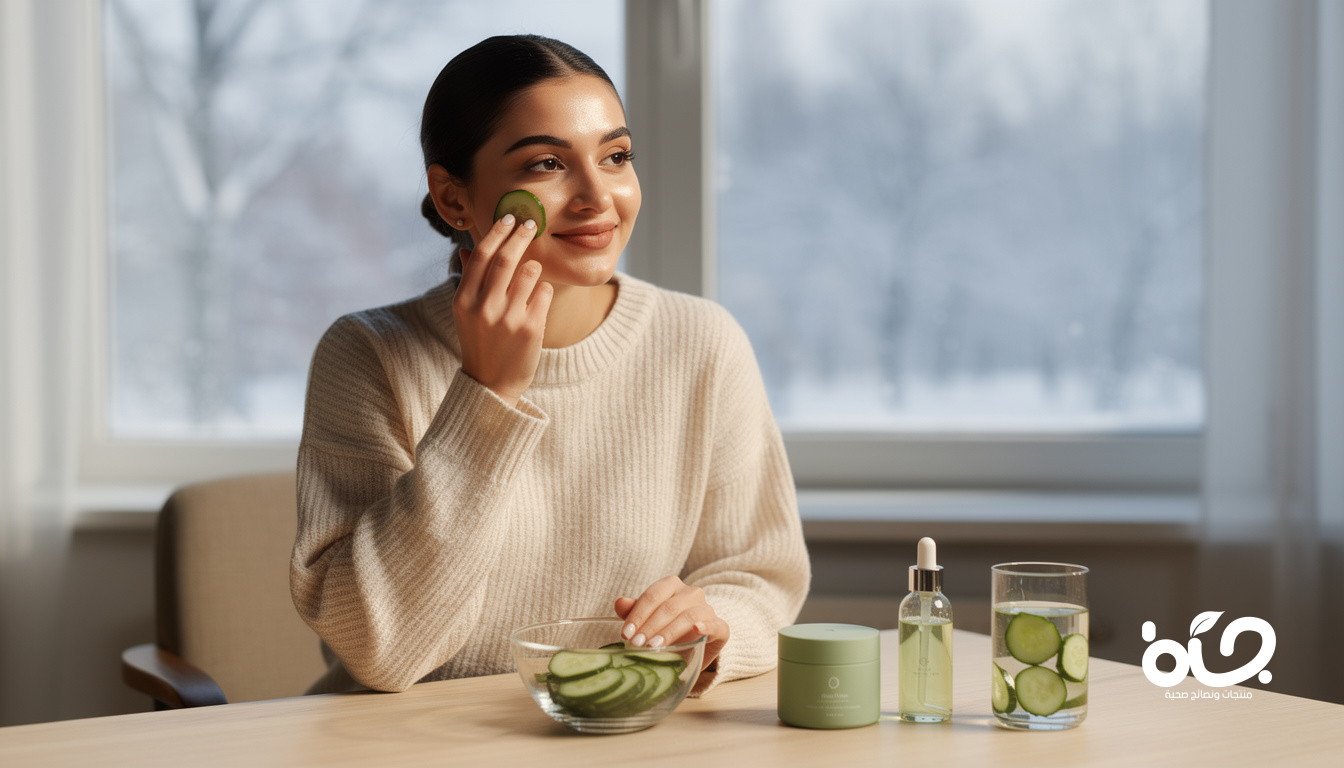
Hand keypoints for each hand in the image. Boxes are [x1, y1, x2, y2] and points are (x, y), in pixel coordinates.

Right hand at [453, 214, 551, 406]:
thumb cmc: (480, 343)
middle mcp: (483, 307)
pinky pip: (544, 292)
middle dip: (520, 235)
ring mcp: (508, 318)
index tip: (509, 218)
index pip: (480, 255)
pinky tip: (537, 298)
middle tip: (530, 223)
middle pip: (505, 258)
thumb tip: (468, 249)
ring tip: (531, 274)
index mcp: (464, 300)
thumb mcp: (466, 314)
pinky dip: (543, 289)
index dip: (496, 232)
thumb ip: (469, 280)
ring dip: (534, 266)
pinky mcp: (530, 328)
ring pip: (530, 271)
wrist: (492, 385)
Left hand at [614, 576, 728, 674]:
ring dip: (670, 631)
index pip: (653, 594)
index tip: (625, 633)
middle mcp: (691, 593)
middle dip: (650, 626)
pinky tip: (697, 630)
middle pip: (669, 606)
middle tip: (636, 644)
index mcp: (672, 585)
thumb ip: (634, 611)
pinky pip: (716, 624)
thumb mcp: (647, 621)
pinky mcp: (721, 628)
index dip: (638, 614)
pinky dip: (706, 626)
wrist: (694, 645)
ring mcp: (708, 609)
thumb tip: (619, 602)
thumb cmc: (666, 629)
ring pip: (689, 615)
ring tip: (654, 646)